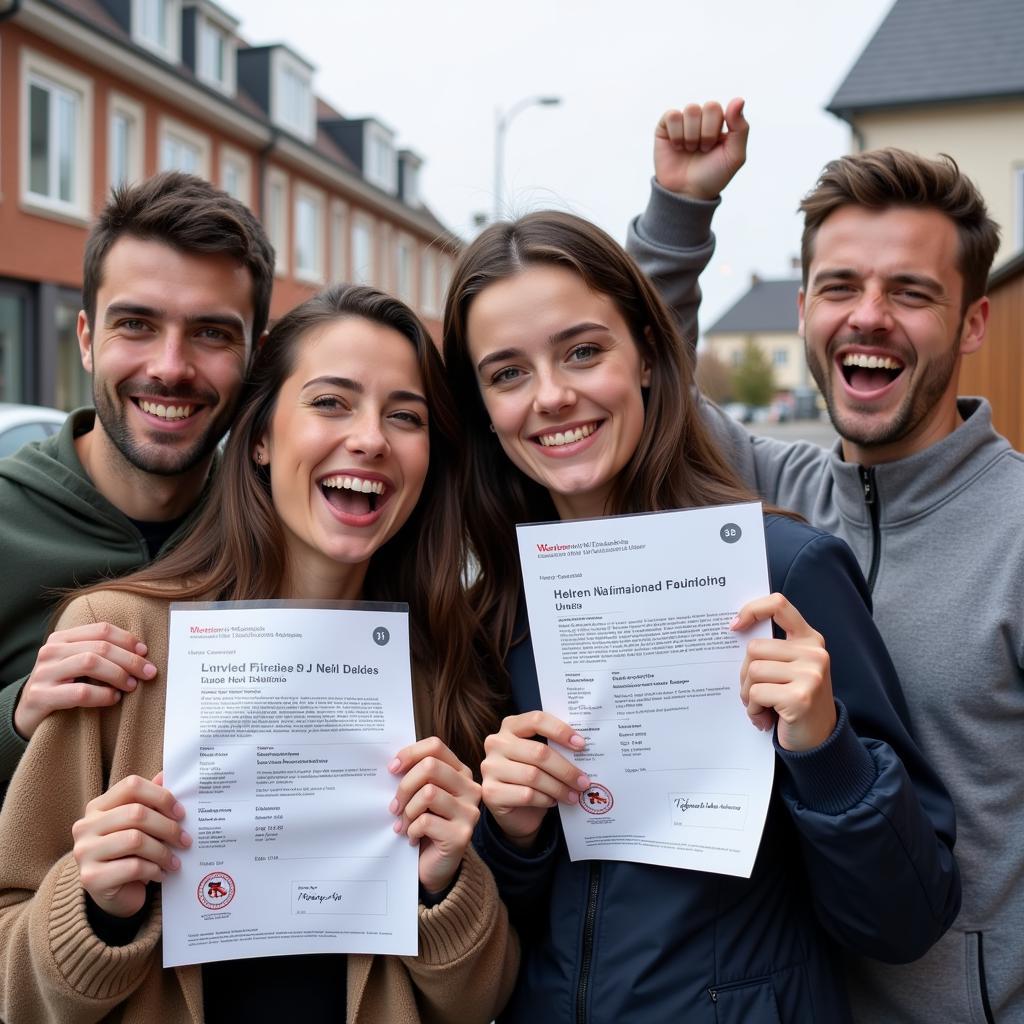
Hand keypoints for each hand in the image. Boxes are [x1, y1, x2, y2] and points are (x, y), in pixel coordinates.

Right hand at [14, 623, 156, 739]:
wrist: (28, 713)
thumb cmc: (62, 686)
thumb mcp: (78, 664)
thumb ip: (100, 654)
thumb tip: (142, 653)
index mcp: (61, 638)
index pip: (101, 630)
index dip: (127, 639)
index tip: (145, 652)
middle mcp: (51, 651)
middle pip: (100, 647)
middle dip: (130, 659)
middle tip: (149, 673)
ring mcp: (44, 673)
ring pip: (90, 663)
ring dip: (118, 674)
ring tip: (131, 685)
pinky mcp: (40, 696)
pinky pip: (80, 692)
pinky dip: (103, 695)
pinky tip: (113, 698)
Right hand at [72, 771, 190, 918]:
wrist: (114, 894)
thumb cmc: (130, 854)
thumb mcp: (141, 826)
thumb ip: (151, 801)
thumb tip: (167, 774)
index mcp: (97, 807)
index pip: (131, 786)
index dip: (161, 796)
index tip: (181, 813)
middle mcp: (85, 826)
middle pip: (136, 813)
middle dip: (168, 827)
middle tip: (185, 840)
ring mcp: (84, 852)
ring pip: (135, 840)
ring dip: (163, 851)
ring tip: (175, 861)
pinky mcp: (91, 878)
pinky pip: (132, 867)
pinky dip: (153, 869)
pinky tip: (161, 874)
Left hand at [389, 738, 481, 894]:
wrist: (434, 866)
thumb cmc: (425, 825)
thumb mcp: (421, 795)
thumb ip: (416, 776)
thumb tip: (393, 763)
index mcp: (460, 772)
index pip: (435, 747)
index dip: (410, 754)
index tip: (392, 769)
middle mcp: (470, 788)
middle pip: (430, 767)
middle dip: (404, 786)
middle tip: (394, 806)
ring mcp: (469, 812)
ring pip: (428, 793)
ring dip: (407, 811)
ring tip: (404, 824)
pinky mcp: (462, 835)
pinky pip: (426, 821)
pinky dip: (411, 830)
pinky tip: (412, 838)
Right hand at [479, 711, 589, 848]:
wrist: (514, 810)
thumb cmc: (532, 777)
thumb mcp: (541, 757)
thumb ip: (554, 747)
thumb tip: (583, 749)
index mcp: (510, 726)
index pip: (536, 720)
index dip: (561, 730)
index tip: (581, 745)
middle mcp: (496, 743)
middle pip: (539, 752)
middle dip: (566, 769)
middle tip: (584, 782)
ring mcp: (490, 767)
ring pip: (533, 776)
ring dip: (559, 788)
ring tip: (574, 795)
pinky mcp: (490, 792)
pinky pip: (526, 795)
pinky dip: (545, 799)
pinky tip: (553, 802)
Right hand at [654, 97, 748, 199]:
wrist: (687, 194)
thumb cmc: (712, 176)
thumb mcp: (734, 156)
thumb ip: (741, 128)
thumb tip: (738, 100)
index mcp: (719, 122)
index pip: (722, 108)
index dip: (715, 130)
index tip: (712, 148)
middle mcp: (702, 119)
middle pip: (709, 106)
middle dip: (706, 133)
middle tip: (702, 150)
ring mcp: (684, 122)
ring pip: (691, 109)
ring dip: (691, 135)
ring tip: (690, 150)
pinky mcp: (665, 128)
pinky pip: (672, 115)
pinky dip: (676, 134)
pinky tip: (677, 147)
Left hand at [732, 593, 836, 751]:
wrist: (819, 741)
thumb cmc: (795, 702)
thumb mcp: (790, 669)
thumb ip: (772, 650)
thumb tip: (735, 630)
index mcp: (810, 640)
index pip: (779, 605)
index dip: (752, 610)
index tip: (735, 626)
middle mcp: (814, 653)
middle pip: (754, 647)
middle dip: (745, 674)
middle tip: (754, 694)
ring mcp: (810, 675)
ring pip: (753, 671)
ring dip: (748, 694)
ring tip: (761, 707)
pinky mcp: (800, 697)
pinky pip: (757, 694)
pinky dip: (754, 710)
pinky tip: (765, 719)